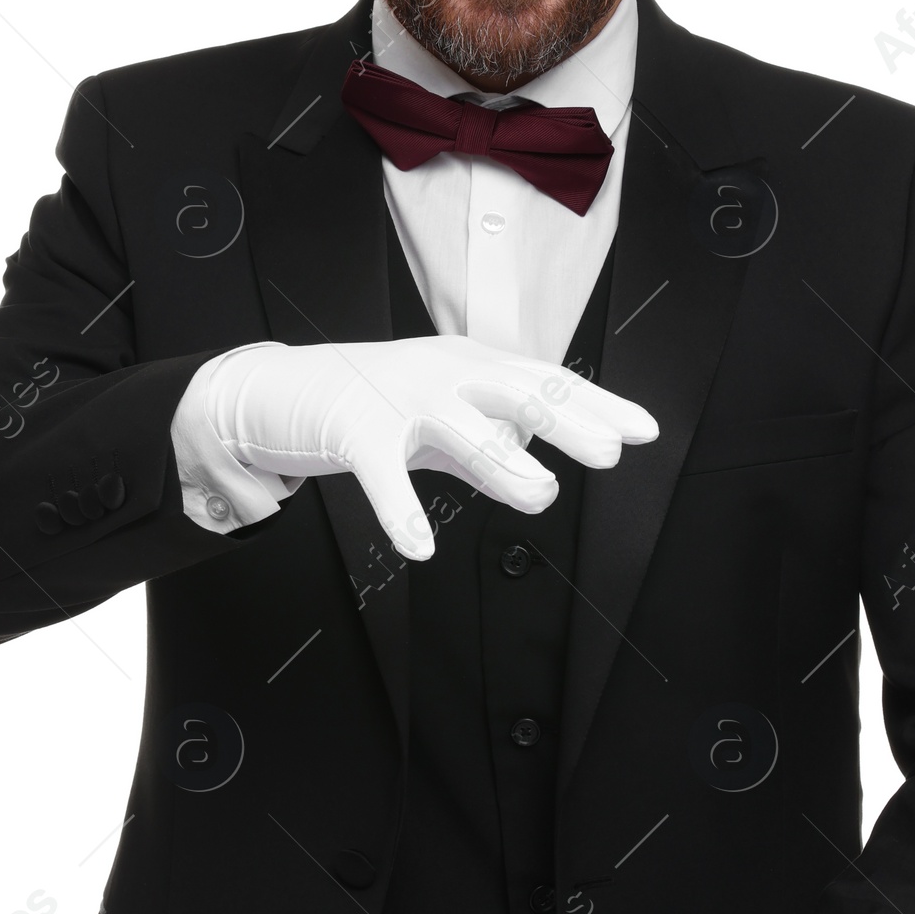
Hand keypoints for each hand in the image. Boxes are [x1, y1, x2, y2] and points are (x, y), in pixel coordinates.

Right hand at [190, 335, 656, 561]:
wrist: (271, 388)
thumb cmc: (366, 403)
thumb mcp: (435, 422)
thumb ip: (483, 449)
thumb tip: (533, 479)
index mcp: (468, 365)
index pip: (542, 382)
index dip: (594, 405)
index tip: (643, 430)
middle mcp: (440, 372)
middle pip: (514, 390)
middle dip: (566, 419)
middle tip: (609, 452)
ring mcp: (396, 397)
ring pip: (459, 428)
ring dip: (502, 462)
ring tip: (540, 495)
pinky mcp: (351, 429)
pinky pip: (383, 473)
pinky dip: (401, 509)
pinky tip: (420, 547)